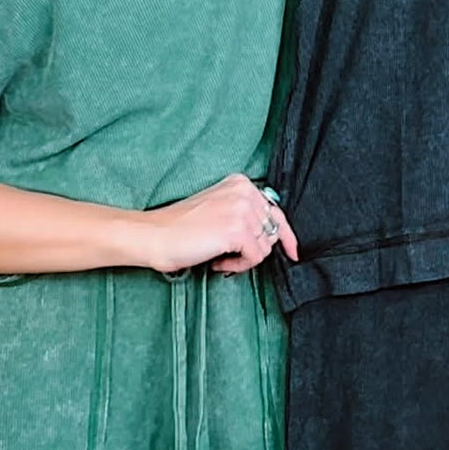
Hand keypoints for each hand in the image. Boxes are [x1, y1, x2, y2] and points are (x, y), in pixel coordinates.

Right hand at [140, 173, 298, 275]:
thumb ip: (244, 214)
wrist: (155, 235)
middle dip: (253, 249)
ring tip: (220, 257)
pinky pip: (255, 258)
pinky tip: (218, 261)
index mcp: (241, 183)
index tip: (293, 251)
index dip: (286, 235)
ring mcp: (242, 210)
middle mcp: (245, 192)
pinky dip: (239, 265)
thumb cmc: (181, 228)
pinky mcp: (238, 230)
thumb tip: (273, 235)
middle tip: (228, 255)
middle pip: (271, 232)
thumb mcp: (218, 209)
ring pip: (265, 247)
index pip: (275, 211)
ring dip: (244, 259)